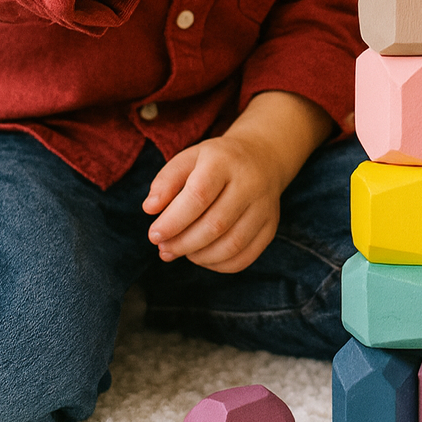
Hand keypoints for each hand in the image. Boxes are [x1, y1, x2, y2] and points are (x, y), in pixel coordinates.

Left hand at [143, 131, 283, 272]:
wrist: (262, 156)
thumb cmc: (216, 161)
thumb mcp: (188, 159)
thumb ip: (166, 182)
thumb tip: (150, 209)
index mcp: (224, 161)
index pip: (199, 195)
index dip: (174, 220)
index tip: (154, 234)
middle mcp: (250, 183)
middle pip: (216, 224)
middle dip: (183, 243)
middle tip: (164, 248)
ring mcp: (264, 206)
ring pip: (232, 244)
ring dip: (199, 256)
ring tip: (180, 251)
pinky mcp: (271, 225)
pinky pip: (246, 256)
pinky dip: (219, 265)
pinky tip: (202, 256)